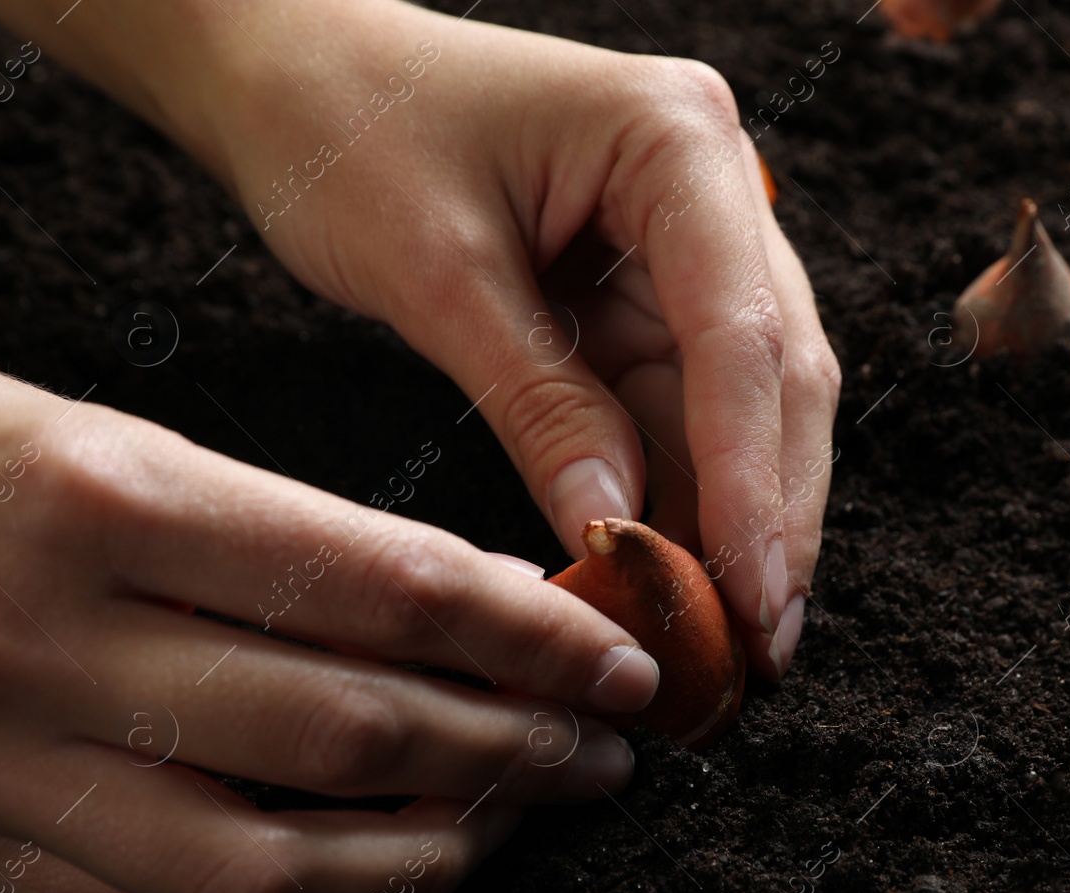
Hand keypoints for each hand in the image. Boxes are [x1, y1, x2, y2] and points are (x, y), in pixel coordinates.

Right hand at [0, 356, 650, 892]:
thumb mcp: (100, 433)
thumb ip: (269, 532)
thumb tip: (452, 610)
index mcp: (108, 493)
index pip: (384, 586)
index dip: (529, 631)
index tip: (620, 652)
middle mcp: (59, 636)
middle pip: (353, 726)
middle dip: (513, 744)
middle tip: (607, 746)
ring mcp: (4, 759)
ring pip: (273, 858)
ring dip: (428, 850)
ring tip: (517, 820)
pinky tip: (378, 876)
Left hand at [200, 0, 840, 678]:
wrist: (294, 70)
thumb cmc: (347, 128)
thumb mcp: (436, 272)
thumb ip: (540, 405)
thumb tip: (619, 534)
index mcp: (675, 140)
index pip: (740, 332)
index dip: (754, 477)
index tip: (753, 595)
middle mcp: (711, 185)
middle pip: (775, 373)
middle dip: (771, 514)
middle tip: (762, 645)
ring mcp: (689, 241)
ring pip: (746, 404)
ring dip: (738, 517)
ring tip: (730, 637)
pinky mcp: (651, 294)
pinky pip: (685, 407)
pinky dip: (685, 493)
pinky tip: (680, 573)